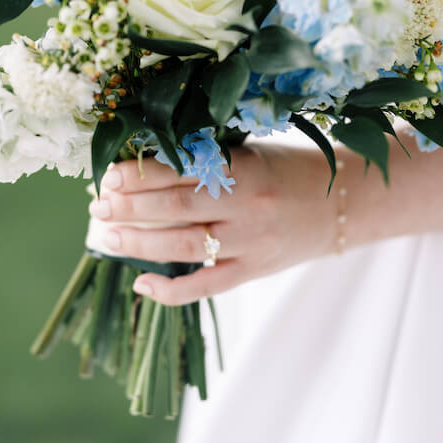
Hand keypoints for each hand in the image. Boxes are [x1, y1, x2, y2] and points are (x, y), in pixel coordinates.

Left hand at [89, 142, 340, 305]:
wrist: (344, 205)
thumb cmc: (292, 169)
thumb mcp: (253, 153)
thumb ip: (208, 159)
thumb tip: (146, 164)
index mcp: (245, 168)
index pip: (181, 172)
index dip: (140, 176)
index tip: (109, 177)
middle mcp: (247, 208)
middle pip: (176, 210)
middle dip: (130, 208)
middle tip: (98, 206)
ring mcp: (251, 244)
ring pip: (183, 248)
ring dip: (139, 243)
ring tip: (107, 236)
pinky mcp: (254, 272)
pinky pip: (206, 287)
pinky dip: (170, 289)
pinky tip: (141, 283)